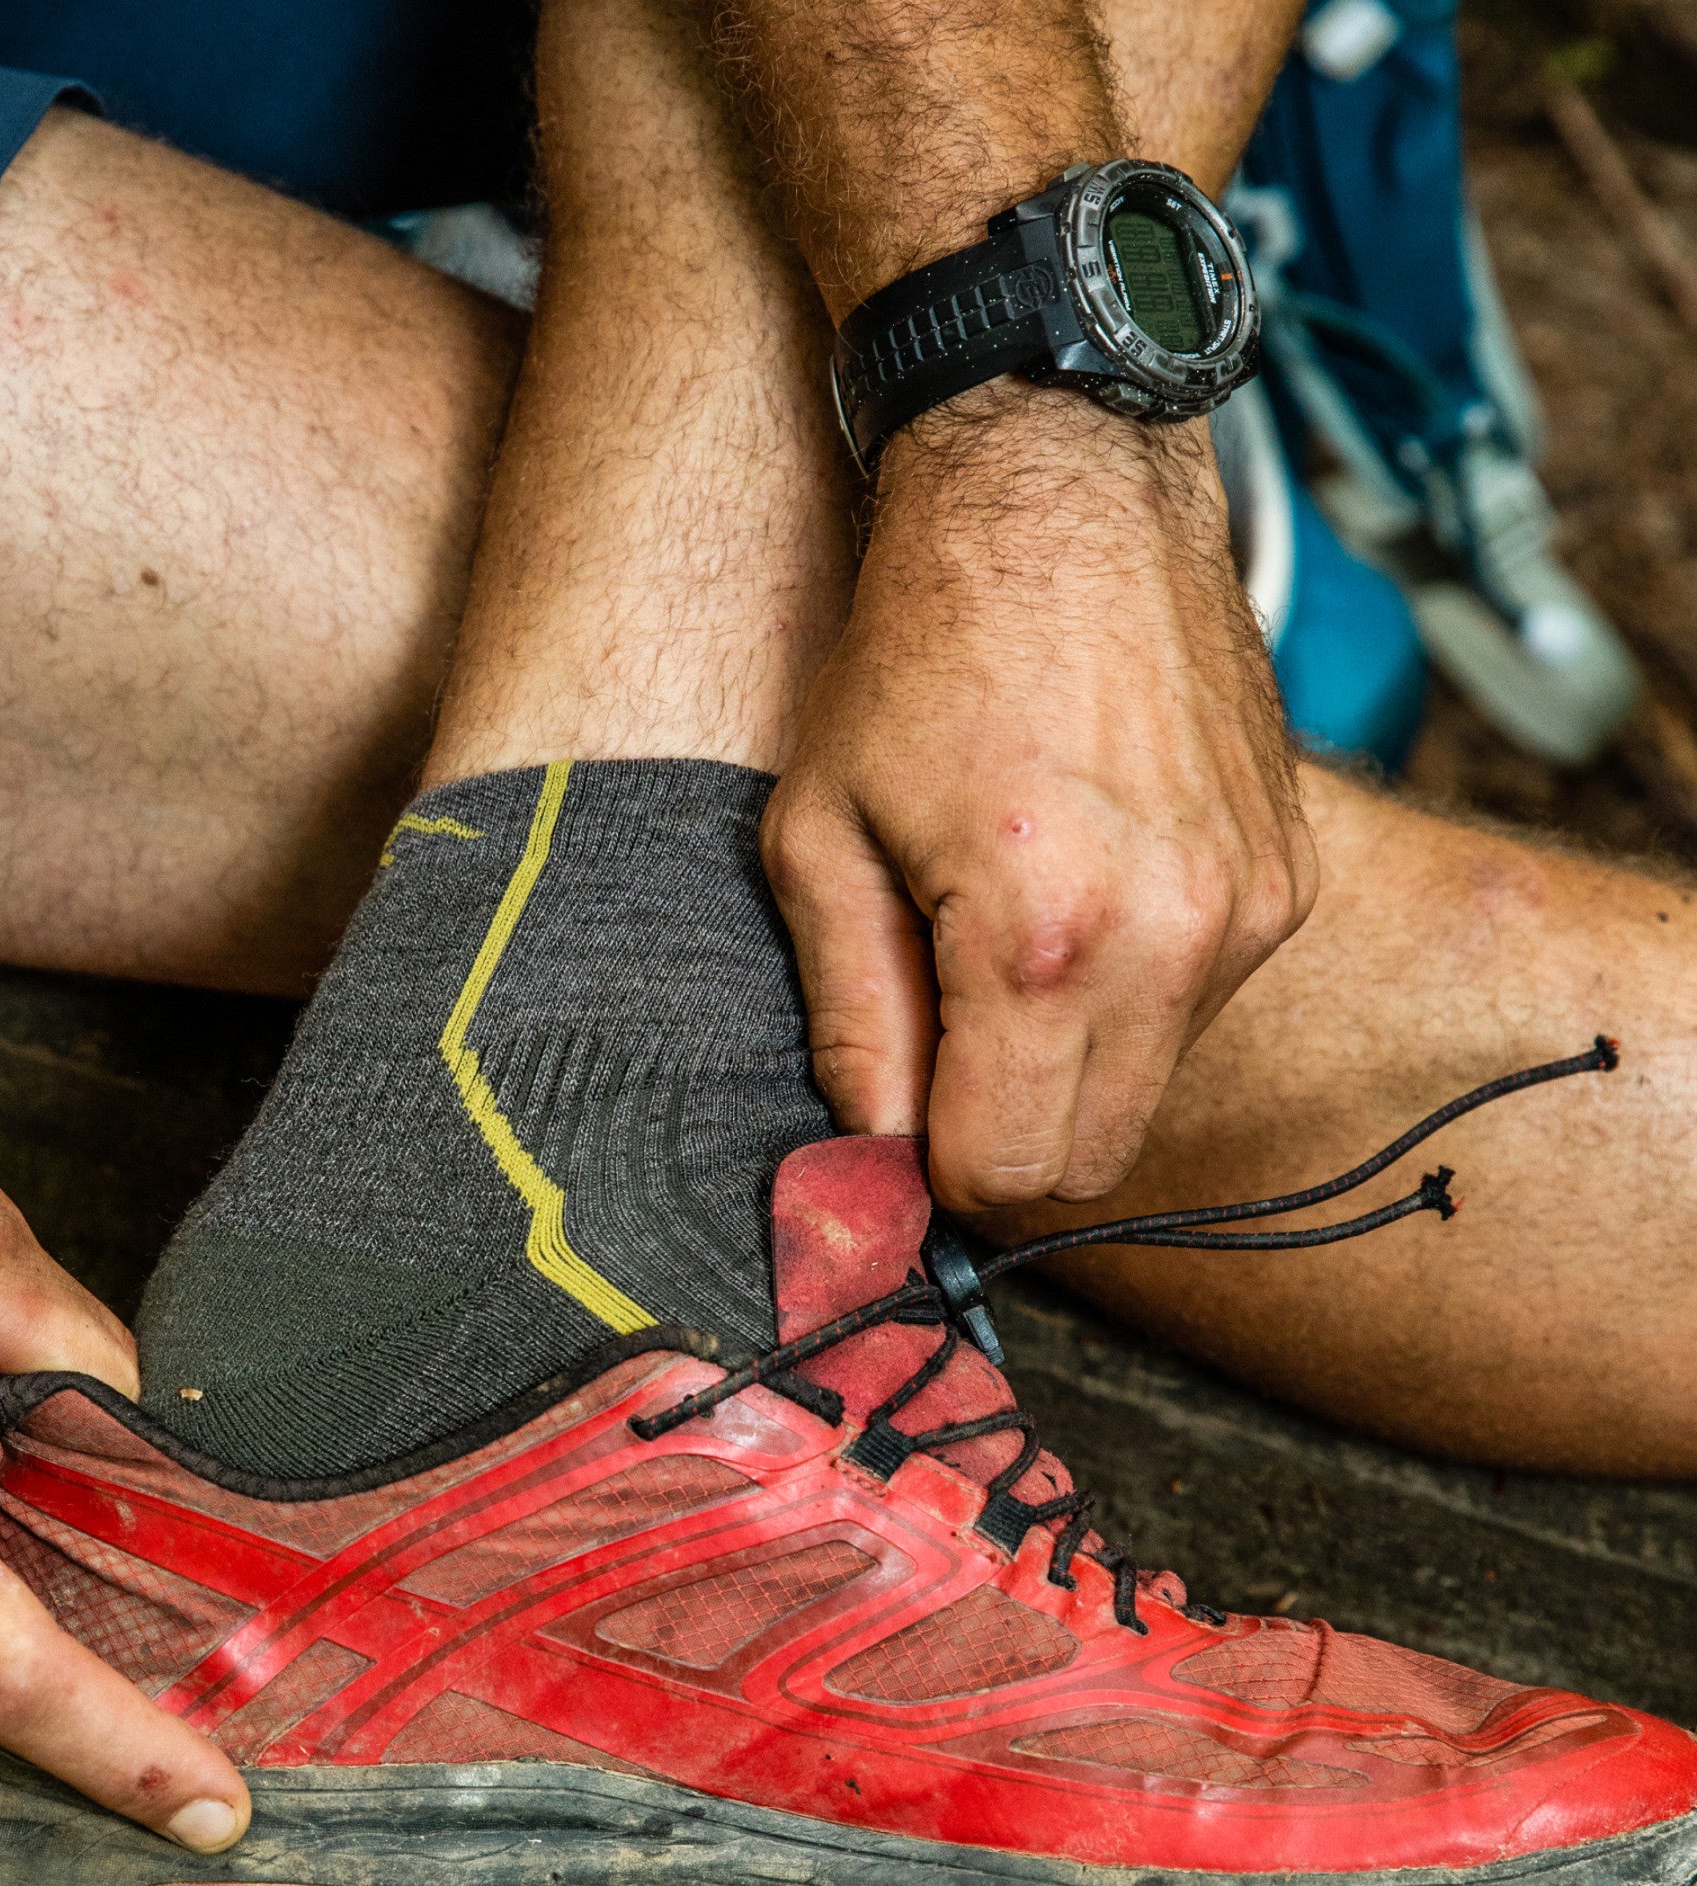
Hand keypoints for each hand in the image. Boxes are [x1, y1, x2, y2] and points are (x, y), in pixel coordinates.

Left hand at [762, 390, 1314, 1207]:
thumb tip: (871, 1158)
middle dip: (1004, 1137)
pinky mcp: (1290, 877)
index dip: (933, 1168)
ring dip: (1067, 1063)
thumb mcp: (821, 837)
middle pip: (1090, 1162)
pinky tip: (1078, 886)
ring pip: (1147, 1091)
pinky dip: (1130, 992)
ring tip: (1002, 934)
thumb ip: (850, 1019)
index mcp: (1044, 939)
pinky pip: (1198, 1008)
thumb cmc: (916, 650)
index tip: (894, 1118)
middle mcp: (1176, 939)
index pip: (1005, 1172)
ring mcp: (1252, 909)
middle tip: (936, 1050)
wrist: (1060, 486)